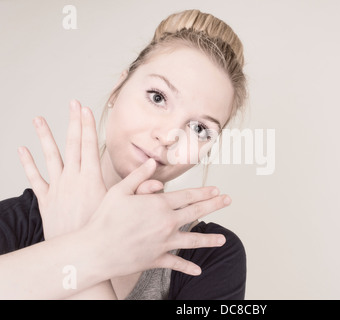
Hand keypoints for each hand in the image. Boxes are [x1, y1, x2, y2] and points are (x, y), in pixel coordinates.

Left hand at [17, 100, 162, 238]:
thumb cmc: (102, 230)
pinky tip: (22, 150)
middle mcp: (72, 179)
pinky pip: (35, 178)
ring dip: (44, 137)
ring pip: (50, 157)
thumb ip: (140, 192)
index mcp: (91, 178)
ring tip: (39, 119)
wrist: (80, 253)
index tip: (86, 109)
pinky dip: (28, 164)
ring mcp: (57, 188)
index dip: (87, 125)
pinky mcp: (46, 199)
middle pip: (71, 144)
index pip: (89, 145)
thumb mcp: (122, 208)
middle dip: (72, 122)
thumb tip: (157, 180)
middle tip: (71, 104)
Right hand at [87, 159, 230, 276]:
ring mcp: (164, 242)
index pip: (188, 195)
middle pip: (196, 212)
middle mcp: (166, 223)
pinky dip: (187, 267)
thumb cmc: (104, 218)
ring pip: (193, 240)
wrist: (95, 250)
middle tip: (228, 201)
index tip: (216, 190)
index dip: (204, 192)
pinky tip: (198, 271)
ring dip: (209, 240)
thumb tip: (152, 161)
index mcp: (159, 205)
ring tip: (223, 240)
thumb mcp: (120, 190)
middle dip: (214, 206)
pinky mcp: (157, 259)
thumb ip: (139, 176)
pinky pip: (176, 263)